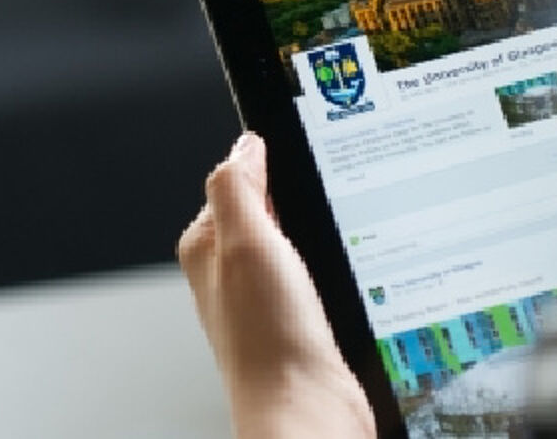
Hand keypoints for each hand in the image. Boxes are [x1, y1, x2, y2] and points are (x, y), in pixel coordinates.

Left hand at [178, 132, 374, 438]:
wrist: (306, 413)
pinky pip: (316, 275)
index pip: (238, 179)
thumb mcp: (248, 243)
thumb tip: (244, 144)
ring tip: (340, 243)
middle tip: (330, 203)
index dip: (274, 166)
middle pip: (272, 209)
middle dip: (303, 202)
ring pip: (297, 242)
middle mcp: (232, 273)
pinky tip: (349, 275)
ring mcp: (265, 299)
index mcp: (208, 246)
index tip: (307, 160)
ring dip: (322, 237)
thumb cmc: (270, 343)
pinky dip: (334, 268)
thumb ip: (238, 187)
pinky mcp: (297, 321)